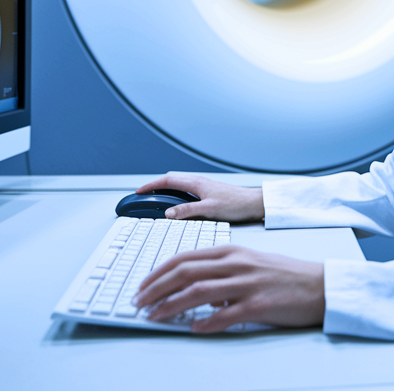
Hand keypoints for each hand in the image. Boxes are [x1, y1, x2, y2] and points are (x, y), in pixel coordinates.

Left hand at [133, 245, 324, 332]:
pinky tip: (193, 330)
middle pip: (185, 272)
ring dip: (171, 305)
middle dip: (155, 288)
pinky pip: (226, 315)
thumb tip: (195, 289)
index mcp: (231, 251)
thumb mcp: (249, 263)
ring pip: (198, 292)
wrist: (319, 284)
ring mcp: (247, 283)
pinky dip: (205, 323)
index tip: (142, 286)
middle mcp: (236, 264)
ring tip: (154, 316)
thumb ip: (221, 270)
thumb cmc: (284, 275)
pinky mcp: (259, 304)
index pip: (184, 257)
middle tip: (138, 302)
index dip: (158, 272)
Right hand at [135, 172, 264, 221]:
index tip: (138, 192)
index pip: (167, 180)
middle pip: (171, 181)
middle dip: (155, 187)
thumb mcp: (210, 210)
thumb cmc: (236, 205)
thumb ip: (188, 211)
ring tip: (156, 201)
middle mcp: (198, 182)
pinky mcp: (208, 193)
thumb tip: (168, 213)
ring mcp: (203, 187)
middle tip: (143, 197)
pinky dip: (175, 196)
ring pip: (178, 186)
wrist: (254, 204)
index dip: (151, 185)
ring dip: (165, 191)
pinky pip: (186, 192)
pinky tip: (177, 206)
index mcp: (196, 183)